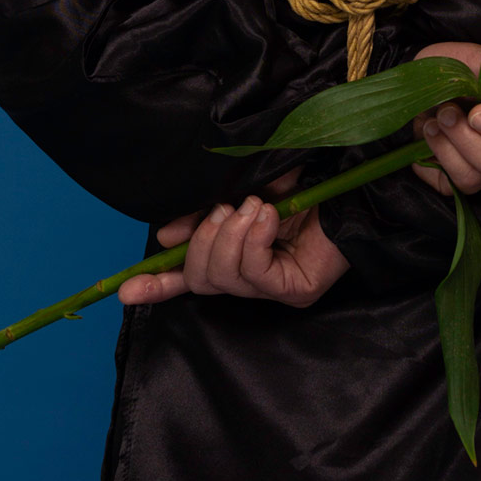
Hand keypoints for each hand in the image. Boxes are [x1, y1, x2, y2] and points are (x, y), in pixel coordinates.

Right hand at [117, 166, 348, 307]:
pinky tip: (270, 217)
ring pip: (223, 278)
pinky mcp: (294, 292)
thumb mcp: (248, 193)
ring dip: (231, 234)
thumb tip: (165, 235)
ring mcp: (273, 290)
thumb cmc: (306, 188)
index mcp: (238, 258)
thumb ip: (209, 213)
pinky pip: (253, 273)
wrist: (355, 191)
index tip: (125, 291)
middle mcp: (253, 281)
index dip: (158, 285)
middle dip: (203, 240)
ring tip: (256, 207)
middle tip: (228, 209)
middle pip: (201, 279)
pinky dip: (254, 239)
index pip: (190, 280)